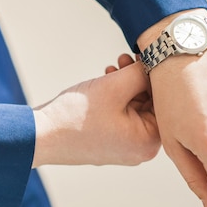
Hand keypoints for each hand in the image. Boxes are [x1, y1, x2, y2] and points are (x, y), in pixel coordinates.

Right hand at [32, 57, 159, 166]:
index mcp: (149, 142)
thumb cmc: (76, 116)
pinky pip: (121, 115)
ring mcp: (124, 147)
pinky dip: (116, 97)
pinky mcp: (109, 142)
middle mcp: (140, 149)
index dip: (156, 76)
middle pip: (150, 105)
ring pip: (135, 107)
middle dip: (138, 79)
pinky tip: (105, 81)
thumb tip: (156, 64)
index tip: (146, 57)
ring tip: (112, 68)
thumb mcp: (115, 86)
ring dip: (126, 84)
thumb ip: (142, 73)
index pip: (165, 103)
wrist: (41, 136)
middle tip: (126, 58)